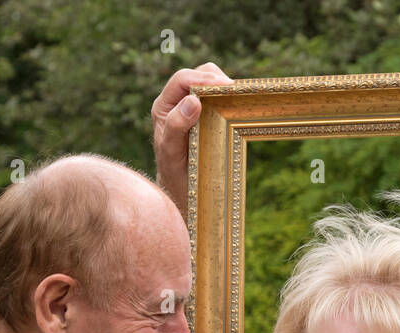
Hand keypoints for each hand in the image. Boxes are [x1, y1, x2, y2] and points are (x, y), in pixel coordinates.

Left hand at [151, 63, 232, 215]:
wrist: (183, 191)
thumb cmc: (174, 174)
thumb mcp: (171, 152)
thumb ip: (176, 126)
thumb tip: (192, 101)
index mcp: (163, 106)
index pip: (182, 79)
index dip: (203, 79)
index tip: (226, 87)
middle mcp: (175, 102)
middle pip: (198, 74)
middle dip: (217, 80)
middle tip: (235, 94)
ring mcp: (190, 107)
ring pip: (210, 82)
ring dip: (224, 88)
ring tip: (236, 100)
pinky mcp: (205, 114)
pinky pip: (218, 97)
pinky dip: (228, 98)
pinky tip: (236, 108)